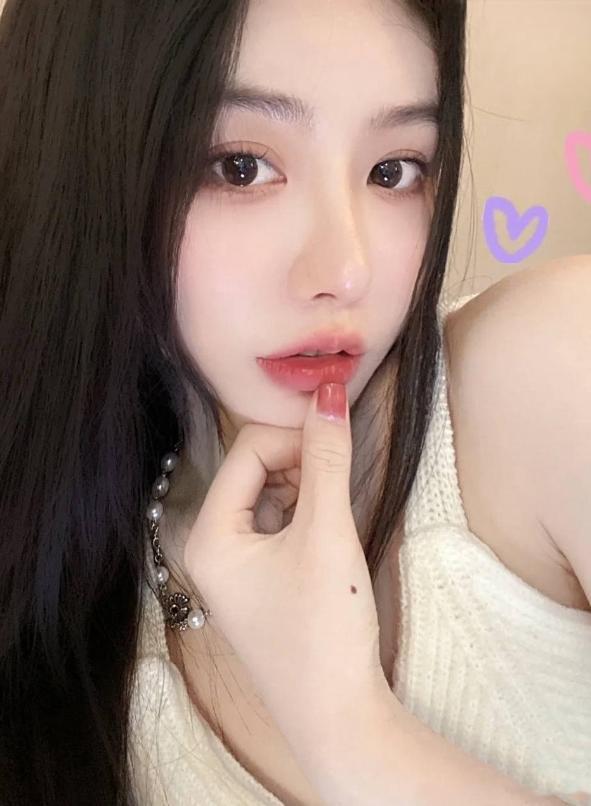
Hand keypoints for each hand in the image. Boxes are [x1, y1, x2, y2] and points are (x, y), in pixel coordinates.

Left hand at [182, 382, 385, 743]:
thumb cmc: (324, 628)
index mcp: (209, 536)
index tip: (338, 438)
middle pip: (252, 472)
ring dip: (303, 489)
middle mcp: (210, 549)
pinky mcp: (256, 585)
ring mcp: (231, 570)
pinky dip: (302, 516)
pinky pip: (273, 528)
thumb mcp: (327, 533)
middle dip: (297, 464)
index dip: (294, 437)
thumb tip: (327, 392)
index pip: (247, 451)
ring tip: (334, 513)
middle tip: (339, 477)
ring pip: (266, 498)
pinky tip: (326, 534)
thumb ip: (327, 458)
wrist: (339, 718)